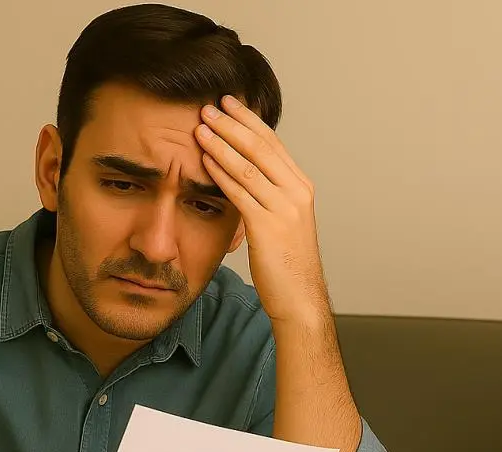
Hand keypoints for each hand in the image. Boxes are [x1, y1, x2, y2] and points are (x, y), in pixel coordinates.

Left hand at [196, 95, 331, 326]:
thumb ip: (269, 195)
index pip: (273, 144)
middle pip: (261, 148)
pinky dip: (220, 172)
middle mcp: (297, 193)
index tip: (230, 103)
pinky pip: (240, 192)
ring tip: (200, 126)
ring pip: (248, 166)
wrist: (300, 298)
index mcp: (301, 188)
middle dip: (233, 124)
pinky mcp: (267, 226)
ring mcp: (284, 209)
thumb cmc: (288, 264)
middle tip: (209, 105)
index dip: (249, 120)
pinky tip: (204, 159)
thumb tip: (245, 173)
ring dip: (221, 143)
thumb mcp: (284, 221)